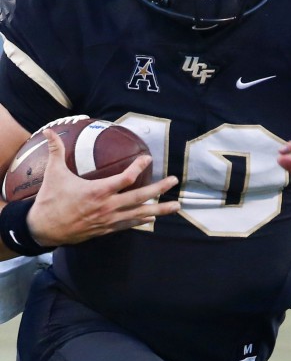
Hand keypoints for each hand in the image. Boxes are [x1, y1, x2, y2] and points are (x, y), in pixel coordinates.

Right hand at [26, 129, 180, 246]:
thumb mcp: (54, 173)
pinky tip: (154, 217)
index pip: (126, 179)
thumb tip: (50, 130)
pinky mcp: (107, 229)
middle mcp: (107, 206)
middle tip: (174, 180)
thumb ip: (56, 151)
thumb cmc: (50, 200)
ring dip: (159, 210)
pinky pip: (129, 224)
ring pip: (139, 214)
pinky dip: (143, 220)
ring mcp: (109, 220)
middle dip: (159, 189)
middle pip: (140, 197)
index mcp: (98, 191)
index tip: (148, 159)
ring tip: (177, 206)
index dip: (139, 167)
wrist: (42, 229)